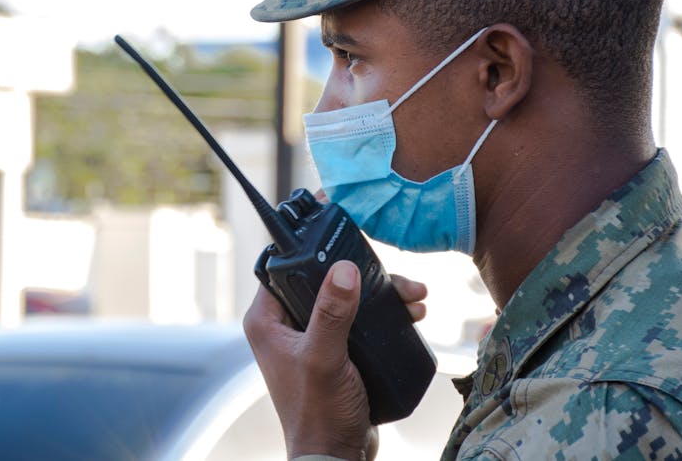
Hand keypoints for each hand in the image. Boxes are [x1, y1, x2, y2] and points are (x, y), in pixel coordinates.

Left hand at [243, 261, 427, 460]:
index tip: (344, 241)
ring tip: (414, 297)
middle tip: (397, 279)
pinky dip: (383, 315)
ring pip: (346, 300)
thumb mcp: (324, 358)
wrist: (336, 455)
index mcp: (267, 322)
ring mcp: (311, 339)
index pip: (283, 269)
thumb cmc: (319, 414)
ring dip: (380, 296)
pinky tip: (410, 314)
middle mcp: (285, 326)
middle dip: (362, 277)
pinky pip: (358, 321)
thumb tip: (342, 269)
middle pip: (323, 282)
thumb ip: (331, 314)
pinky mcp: (334, 352)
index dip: (313, 252)